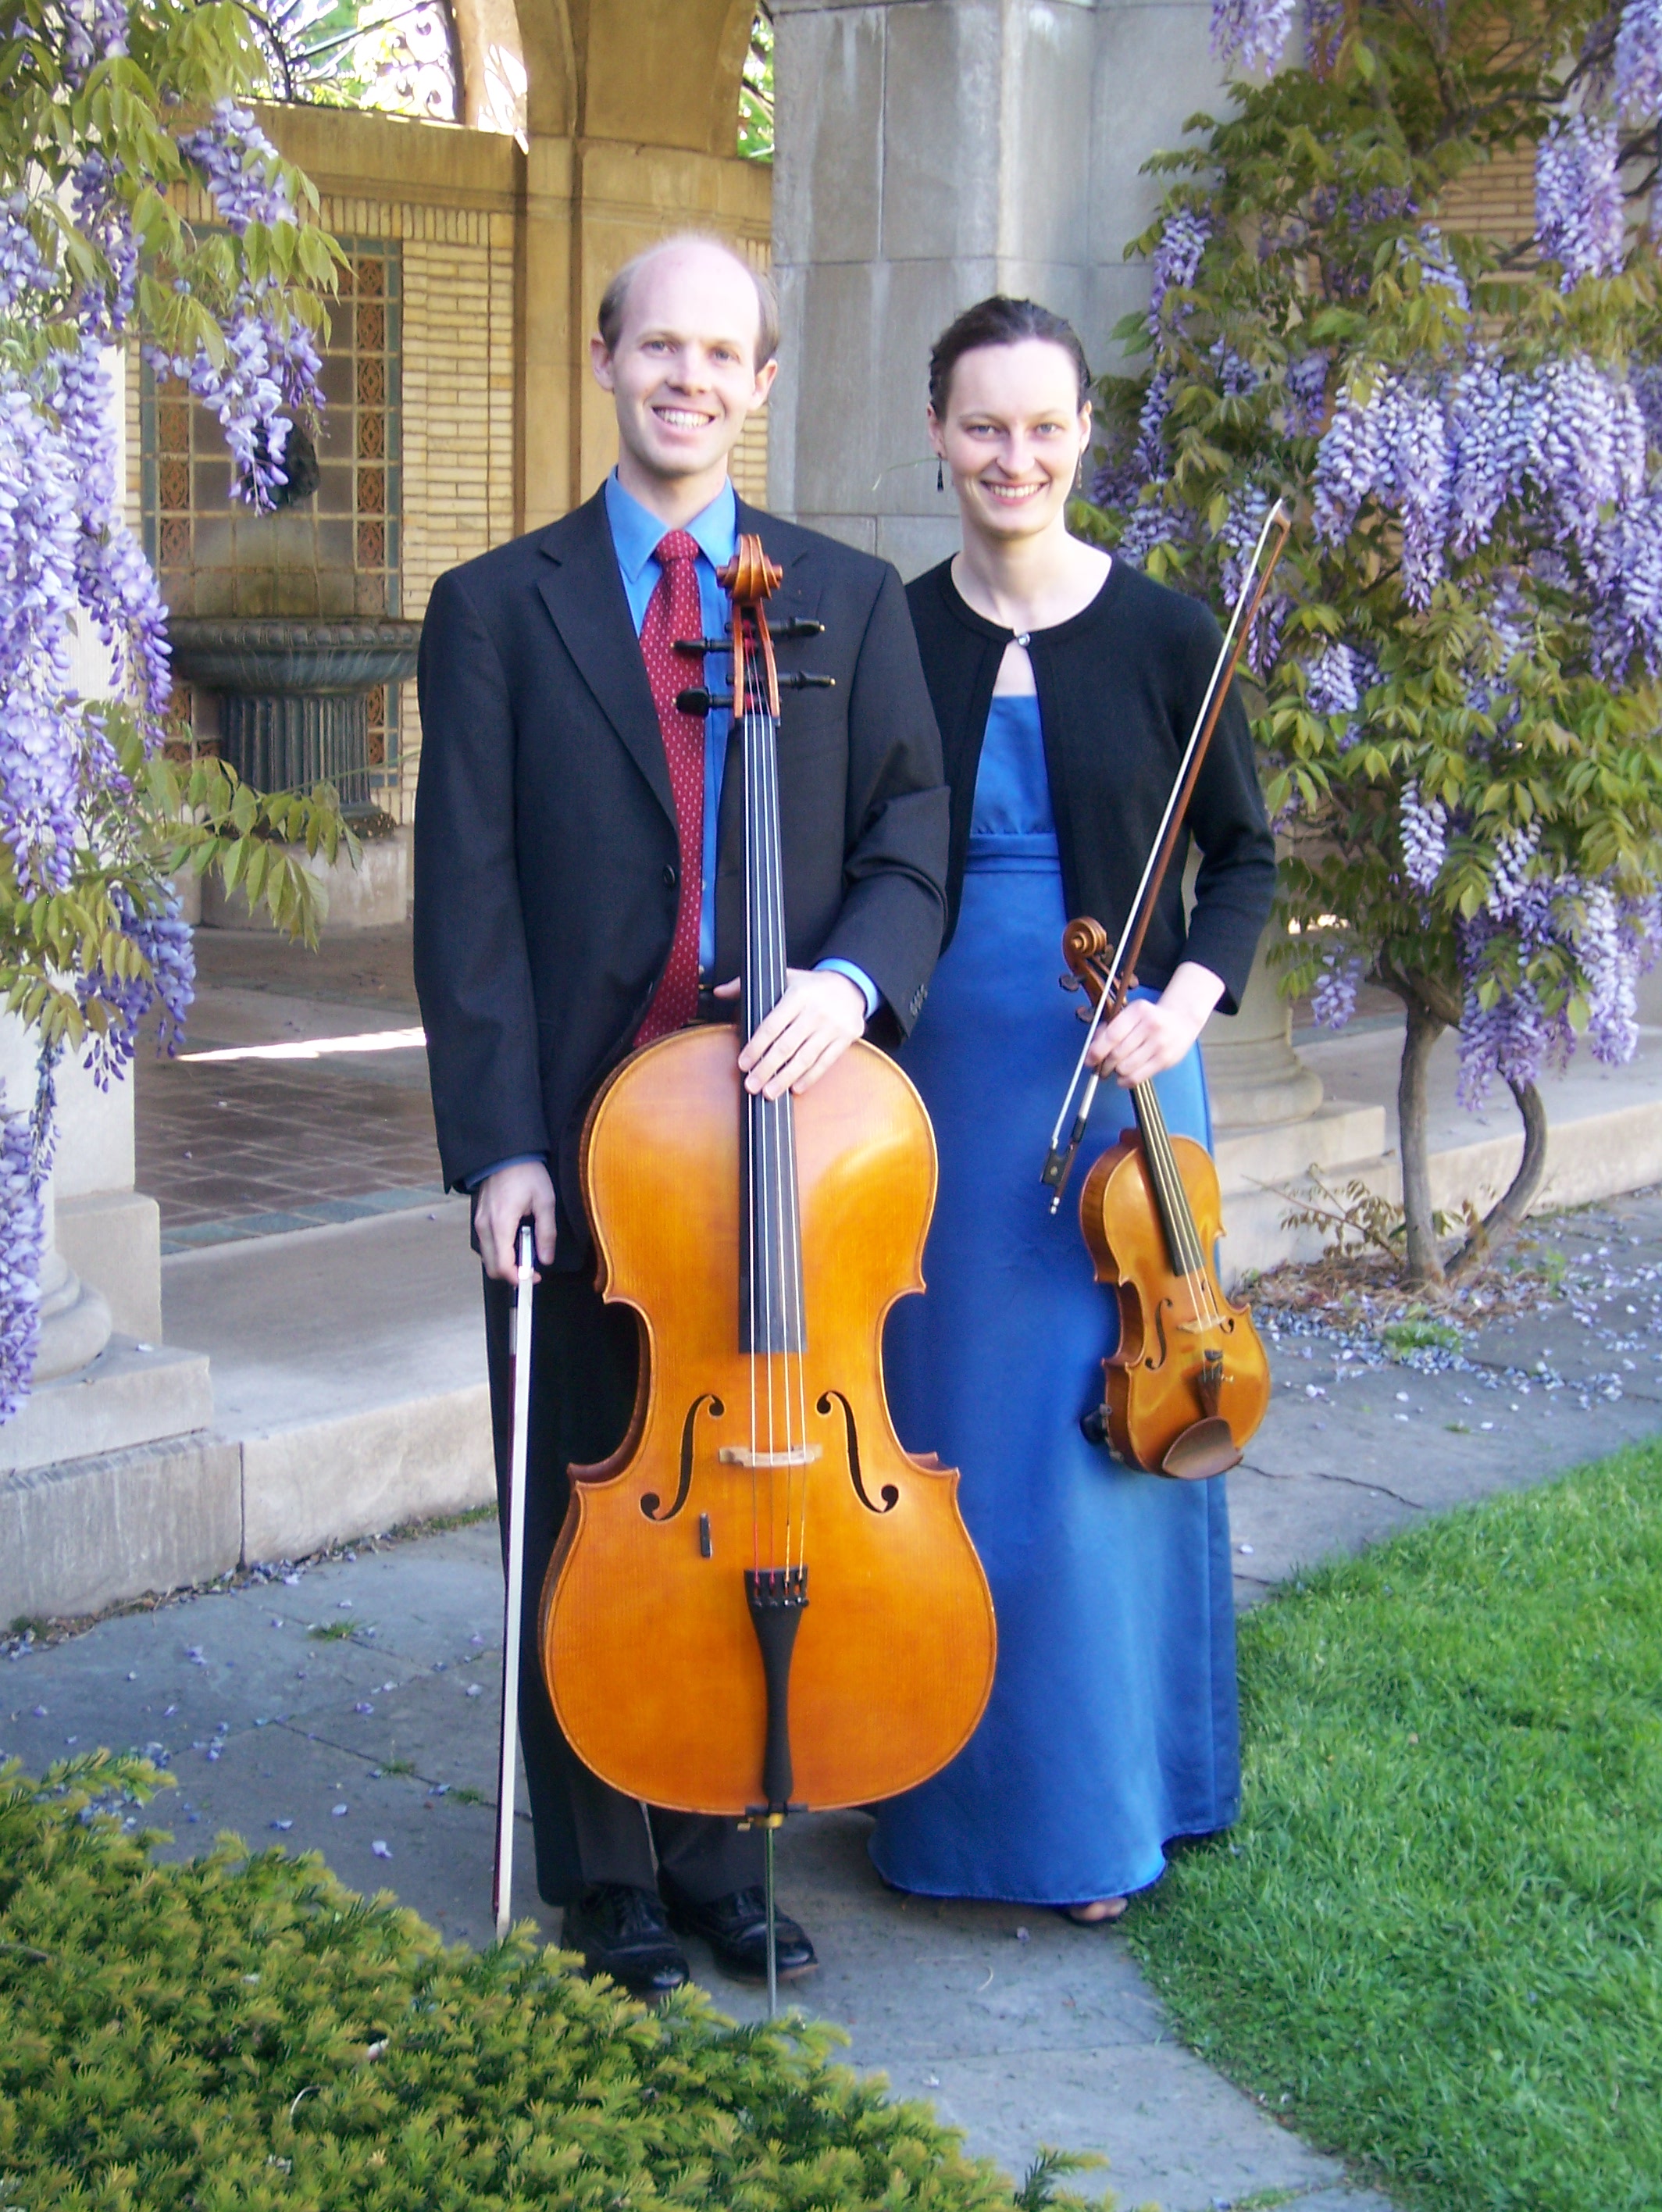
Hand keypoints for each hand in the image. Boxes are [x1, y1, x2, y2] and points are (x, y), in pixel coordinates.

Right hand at [474, 1158, 557, 1282]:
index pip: (503, 1266)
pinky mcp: (478, 1219)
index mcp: (500, 1224)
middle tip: (532, 1269)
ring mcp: (478, 1223)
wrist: (505, 1153)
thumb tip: (546, 1259)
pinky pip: (486, 1245)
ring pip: (487, 1257)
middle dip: (511, 1274)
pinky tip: (515, 1240)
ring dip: (505, 1262)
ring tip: (525, 1252)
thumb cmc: (527, 1174)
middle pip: (492, 1267)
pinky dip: (499, 1251)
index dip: (519, 1277)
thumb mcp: (545, 1201)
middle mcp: (484, 1227)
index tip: (535, 1277)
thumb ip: (546, 1233)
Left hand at [721, 967, 866, 1099]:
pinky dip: (810, 1077)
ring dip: (785, 1078)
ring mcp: (832, 1027)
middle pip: (787, 1045)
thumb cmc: (810, 986)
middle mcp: (816, 1011)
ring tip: (769, 1093)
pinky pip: (825, 1062)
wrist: (850, 986)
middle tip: (751, 1085)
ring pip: (806, 1057)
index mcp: (798, 995)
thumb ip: (746, 984)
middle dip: (767, 1068)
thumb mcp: (782, 978)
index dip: (756, 1046)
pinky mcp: (845, 1038)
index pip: (772, 1025)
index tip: (743, 1063)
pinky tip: (795, 1088)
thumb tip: (719, 992)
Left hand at [1086, 961, 1224, 1087]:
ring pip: (1126, 1067)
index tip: (1089, 1060)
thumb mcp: (1131, 1014)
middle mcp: (1150, 1025)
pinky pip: (1138, 1077)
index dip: (1097, 1050)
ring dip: (1115, 1072)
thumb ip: (1110, 1028)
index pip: (1113, 1034)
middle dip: (1104, 1064)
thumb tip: (1092, 1048)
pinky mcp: (1165, 1059)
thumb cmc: (1149, 1018)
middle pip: (1118, 1053)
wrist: (1182, 1020)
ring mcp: (1160, 1043)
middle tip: (1101, 1067)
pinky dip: (1125, 1081)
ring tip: (1115, 1069)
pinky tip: (1123, 1078)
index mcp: (1138, 1011)